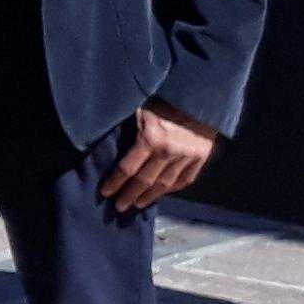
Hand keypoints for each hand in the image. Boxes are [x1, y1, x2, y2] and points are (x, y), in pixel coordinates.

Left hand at [104, 101, 216, 218]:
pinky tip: (161, 194)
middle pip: (144, 181)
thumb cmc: (162, 100)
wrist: (200, 97)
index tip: (105, 192)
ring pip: (165, 185)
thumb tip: (102, 141)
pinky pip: (184, 180)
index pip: (127, 168)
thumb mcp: (138, 109)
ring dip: (149, 197)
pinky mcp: (201, 159)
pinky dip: (172, 189)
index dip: (115, 182)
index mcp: (150, 139)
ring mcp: (187, 157)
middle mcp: (169, 152)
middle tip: (119, 207)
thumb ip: (126, 128)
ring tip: (137, 205)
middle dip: (129, 195)